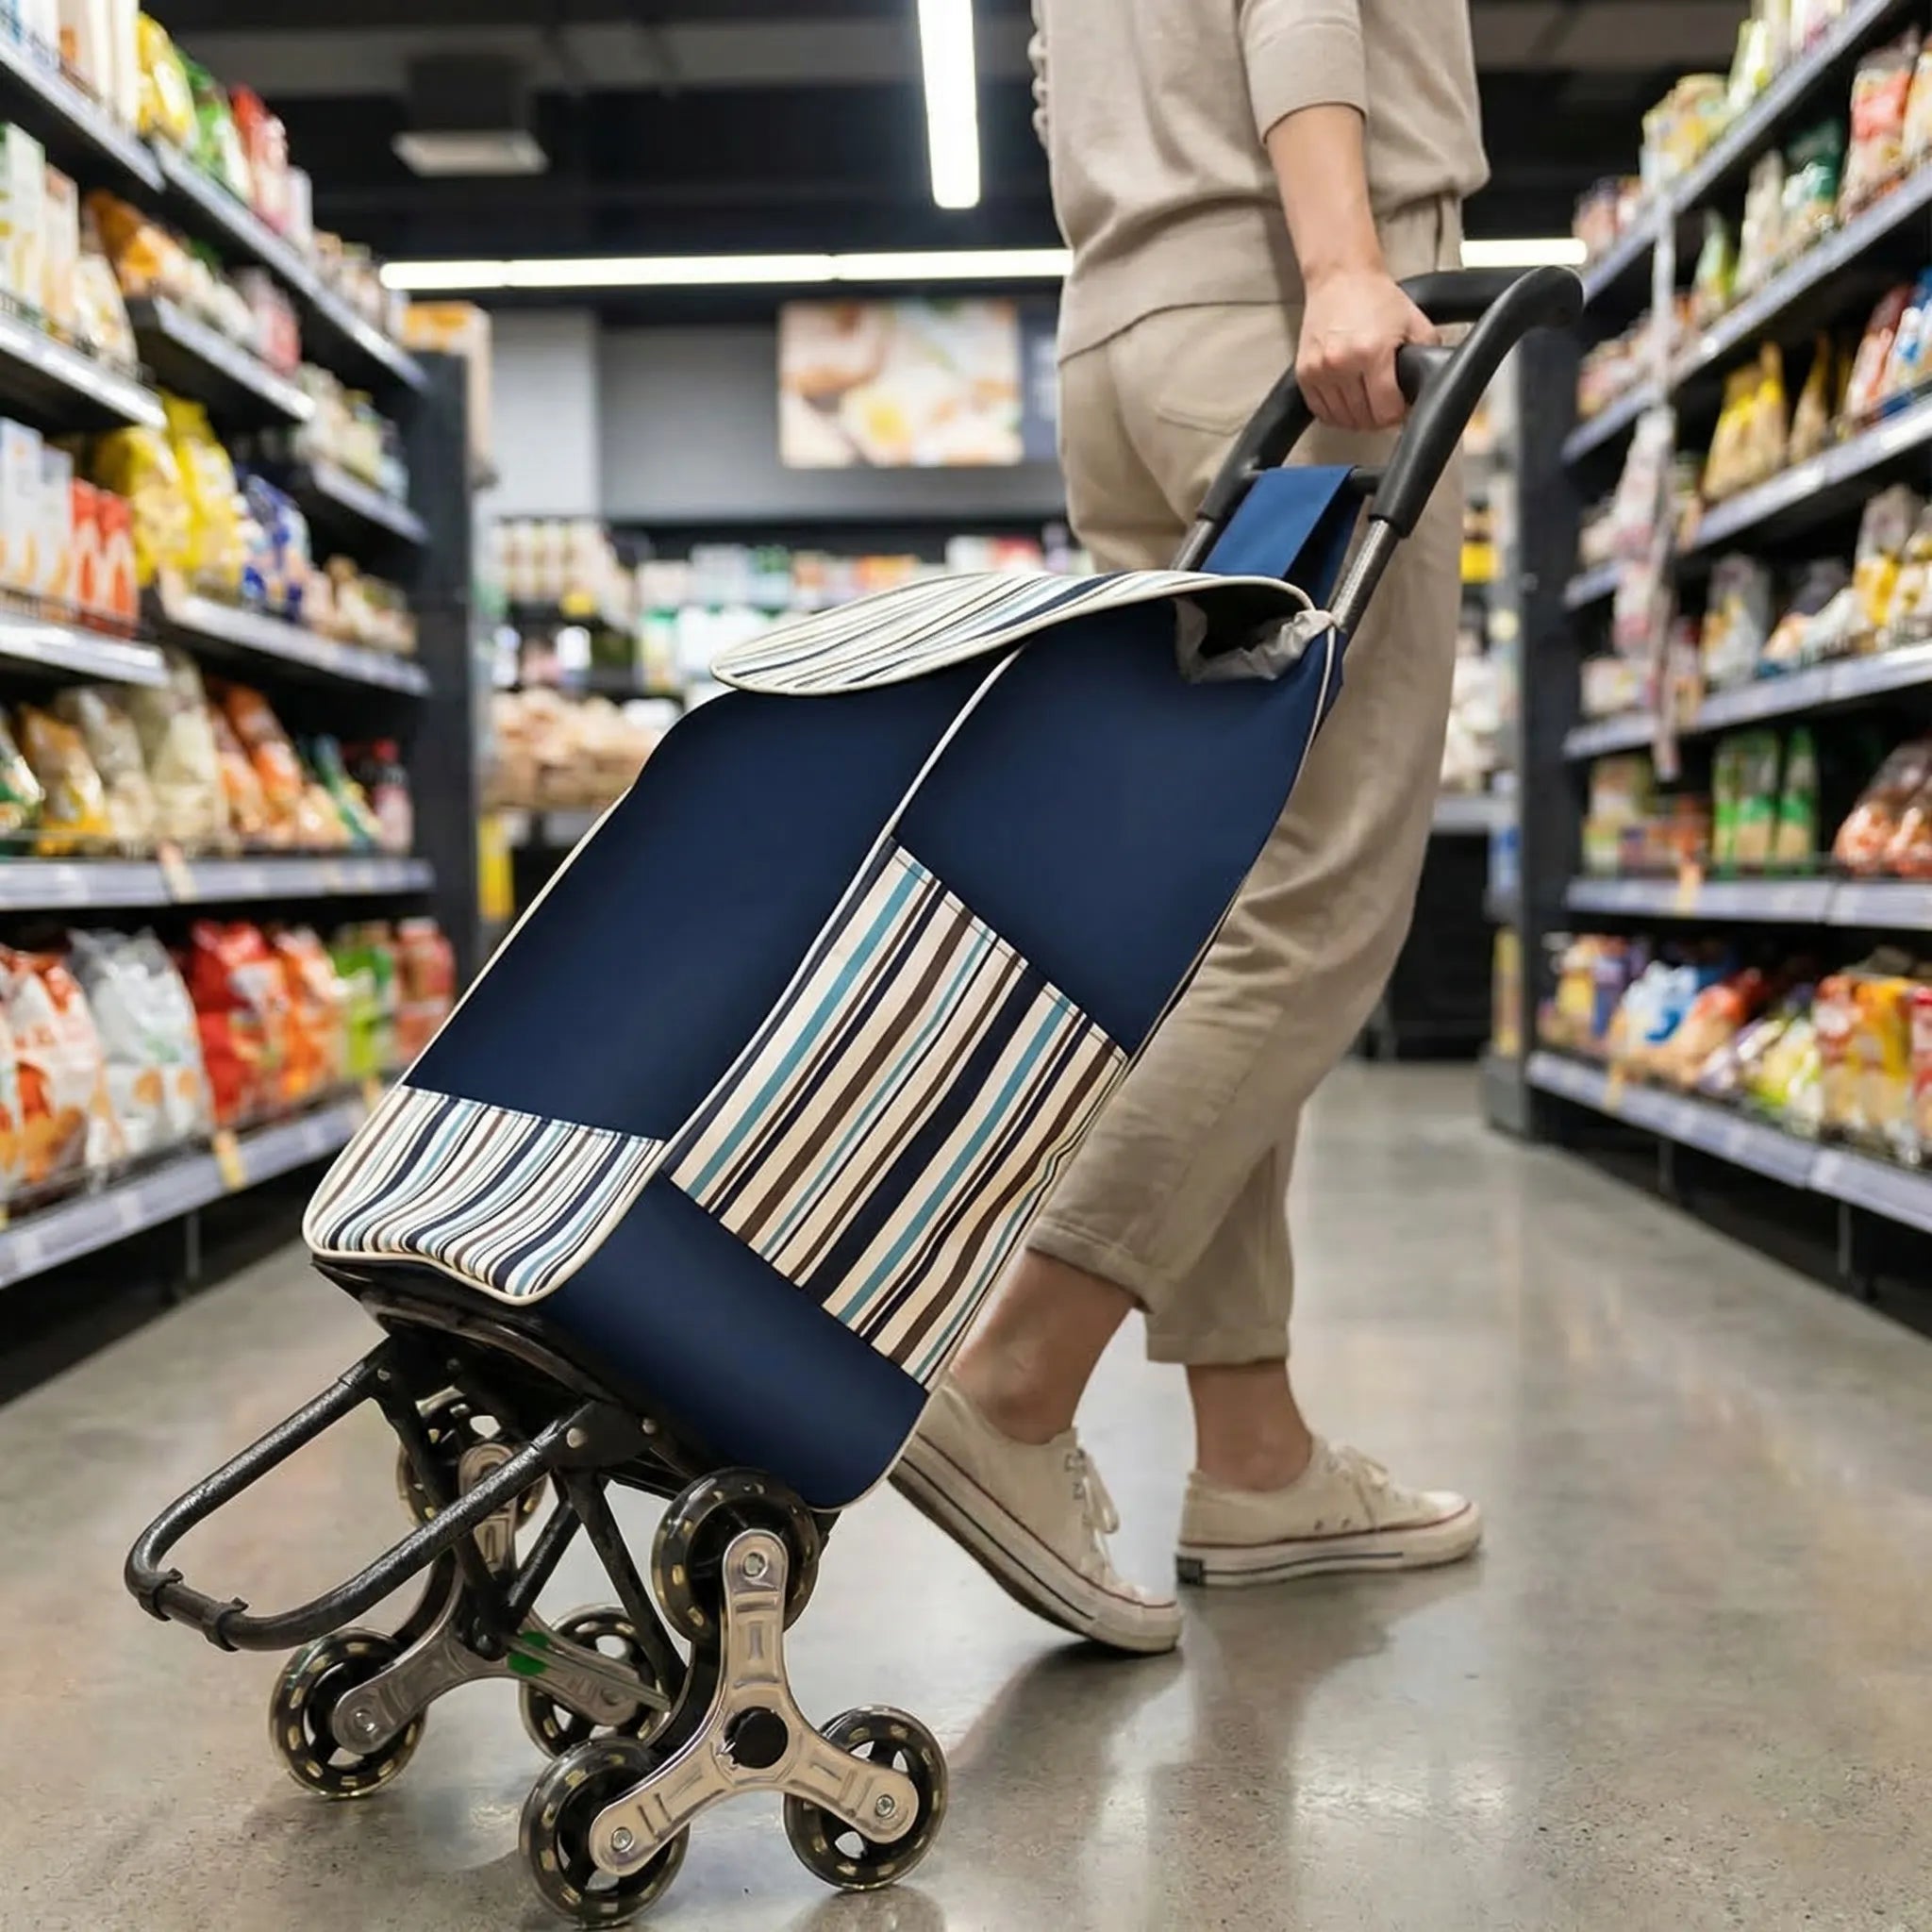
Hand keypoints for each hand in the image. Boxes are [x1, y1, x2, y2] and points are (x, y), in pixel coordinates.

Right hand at [1296, 267, 1436, 432]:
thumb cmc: (1376, 298)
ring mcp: (1319, 370)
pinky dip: (1336, 413)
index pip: (1386, 411)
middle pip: (1364, 419)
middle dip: (1379, 415)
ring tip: (1367, 399)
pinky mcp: (1304, 373)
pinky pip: (1321, 412)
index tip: (1399, 405)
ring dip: (1357, 416)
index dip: (1398, 412)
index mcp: (1372, 352)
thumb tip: (1428, 388)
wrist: (1341, 277)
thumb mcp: (1415, 322)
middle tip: (1385, 400)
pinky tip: (1347, 399)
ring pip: (1342, 420)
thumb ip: (1427, 356)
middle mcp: (1342, 363)